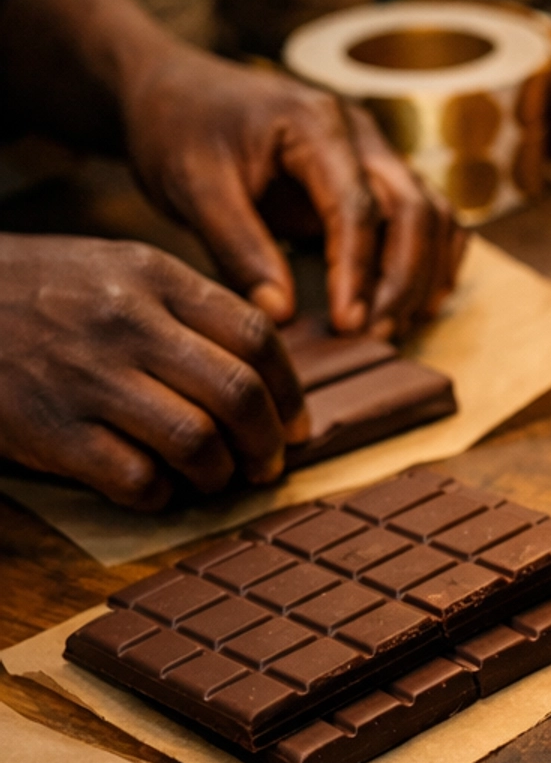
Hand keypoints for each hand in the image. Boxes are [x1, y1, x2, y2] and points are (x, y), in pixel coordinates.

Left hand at [0, 0, 462, 336]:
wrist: (175, 91)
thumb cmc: (179, 130)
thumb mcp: (194, 186)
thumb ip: (238, 248)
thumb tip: (283, 314)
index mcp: (315, 125)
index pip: (358, 205)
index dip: (359, 271)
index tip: (347, 325)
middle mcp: (359, 133)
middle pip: (414, 209)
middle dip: (403, 279)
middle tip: (377, 336)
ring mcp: (373, 151)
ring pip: (432, 213)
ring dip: (423, 274)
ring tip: (393, 327)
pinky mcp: (372, 174)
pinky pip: (425, 214)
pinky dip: (433, 258)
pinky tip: (417, 301)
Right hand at [0, 234, 306, 508]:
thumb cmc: (43, 291)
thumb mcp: (119, 268)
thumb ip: (190, 306)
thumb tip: (264, 366)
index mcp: (155, 278)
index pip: (257, 336)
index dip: (290, 392)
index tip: (296, 423)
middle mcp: (129, 324)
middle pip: (238, 394)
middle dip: (268, 443)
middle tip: (268, 464)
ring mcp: (90, 379)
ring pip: (196, 443)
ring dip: (219, 475)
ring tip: (213, 478)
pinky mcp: (54, 432)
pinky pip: (137, 479)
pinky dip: (160, 495)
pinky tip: (155, 487)